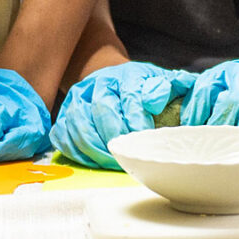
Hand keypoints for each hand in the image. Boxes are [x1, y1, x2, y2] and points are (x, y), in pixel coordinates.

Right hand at [50, 62, 192, 169]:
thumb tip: (174, 93)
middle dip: (115, 137)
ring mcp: (78, 99)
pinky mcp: (64, 114)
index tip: (146, 138)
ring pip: (80, 124)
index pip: (131, 97)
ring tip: (111, 163)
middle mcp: (99, 85)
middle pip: (102, 110)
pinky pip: (63, 134)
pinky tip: (92, 160)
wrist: (106, 75)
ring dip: (95, 148)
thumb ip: (175, 87)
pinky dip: (76, 151)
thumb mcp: (163, 80)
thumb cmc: (140, 87)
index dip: (137, 120)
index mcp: (126, 77)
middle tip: (127, 156)